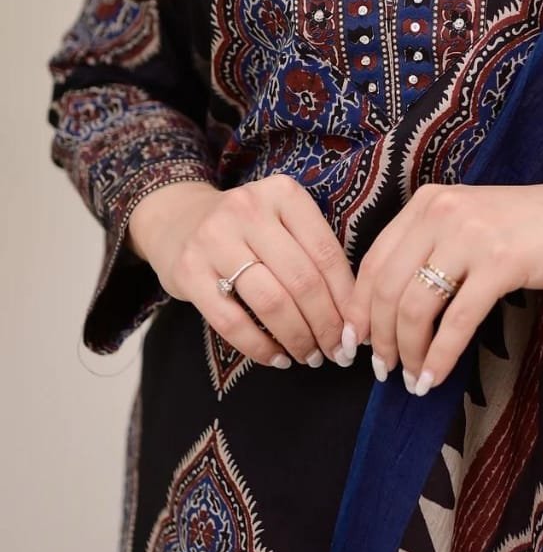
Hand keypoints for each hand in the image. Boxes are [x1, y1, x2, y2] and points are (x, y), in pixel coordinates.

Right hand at [126, 174, 355, 368]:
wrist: (176, 220)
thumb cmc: (247, 231)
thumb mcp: (283, 223)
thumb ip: (315, 256)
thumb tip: (353, 317)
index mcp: (283, 194)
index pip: (327, 255)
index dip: (347, 301)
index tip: (356, 332)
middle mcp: (248, 209)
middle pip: (302, 280)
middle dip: (326, 325)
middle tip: (337, 352)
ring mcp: (214, 238)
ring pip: (271, 302)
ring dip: (297, 338)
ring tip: (309, 356)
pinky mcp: (188, 270)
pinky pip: (231, 321)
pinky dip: (259, 347)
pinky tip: (276, 358)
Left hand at [343, 182, 542, 394]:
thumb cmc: (521, 230)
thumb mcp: (463, 227)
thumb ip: (425, 252)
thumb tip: (383, 312)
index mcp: (426, 203)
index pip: (374, 261)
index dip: (358, 308)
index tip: (354, 343)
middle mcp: (442, 213)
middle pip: (389, 287)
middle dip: (380, 337)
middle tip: (383, 370)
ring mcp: (472, 236)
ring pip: (418, 306)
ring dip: (409, 352)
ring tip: (411, 378)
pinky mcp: (502, 263)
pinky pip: (458, 320)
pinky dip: (440, 356)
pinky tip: (434, 378)